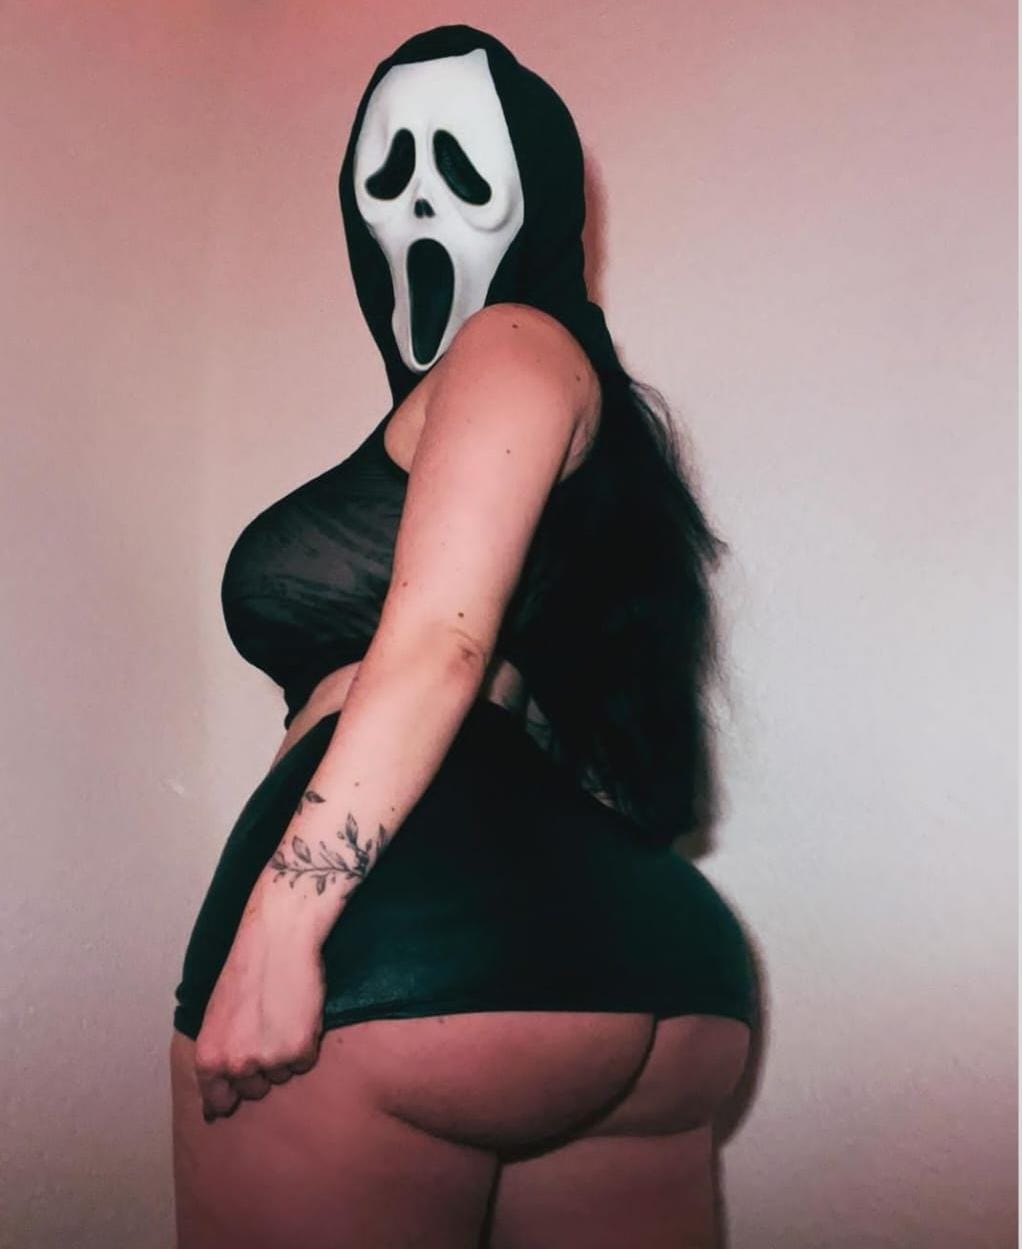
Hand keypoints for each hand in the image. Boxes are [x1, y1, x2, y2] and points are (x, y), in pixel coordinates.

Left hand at [193, 901, 324, 1120]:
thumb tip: (212, 1109)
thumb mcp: (215, 1019)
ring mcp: (268, 1059)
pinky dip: (307, 1042)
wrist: (277, 939)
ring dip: (285, 1053)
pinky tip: (298, 1014)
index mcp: (209, 1058)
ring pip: (282, 1075)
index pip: (218, 1103)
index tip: (242, 1079)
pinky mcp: (299, 1049)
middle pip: (255, 1090)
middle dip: (262, 1067)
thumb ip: (216, 1060)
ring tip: (282, 1014)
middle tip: (265, 1027)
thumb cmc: (245, 973)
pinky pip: (305, 1062)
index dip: (232, 1092)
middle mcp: (236, 1065)